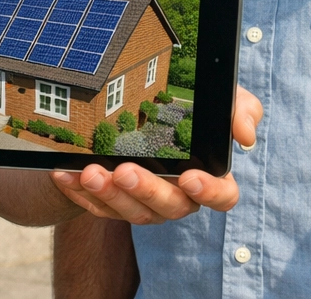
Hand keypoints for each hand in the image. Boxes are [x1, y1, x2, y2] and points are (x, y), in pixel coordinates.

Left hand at [49, 86, 262, 223]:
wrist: (139, 115)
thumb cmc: (188, 108)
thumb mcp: (217, 99)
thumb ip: (240, 109)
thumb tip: (244, 134)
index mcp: (208, 177)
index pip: (222, 196)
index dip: (209, 192)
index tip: (190, 177)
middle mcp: (178, 198)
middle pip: (169, 207)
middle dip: (147, 190)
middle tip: (126, 170)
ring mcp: (145, 205)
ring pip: (131, 212)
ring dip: (110, 195)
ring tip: (91, 171)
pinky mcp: (113, 205)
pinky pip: (97, 208)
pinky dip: (79, 193)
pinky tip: (65, 174)